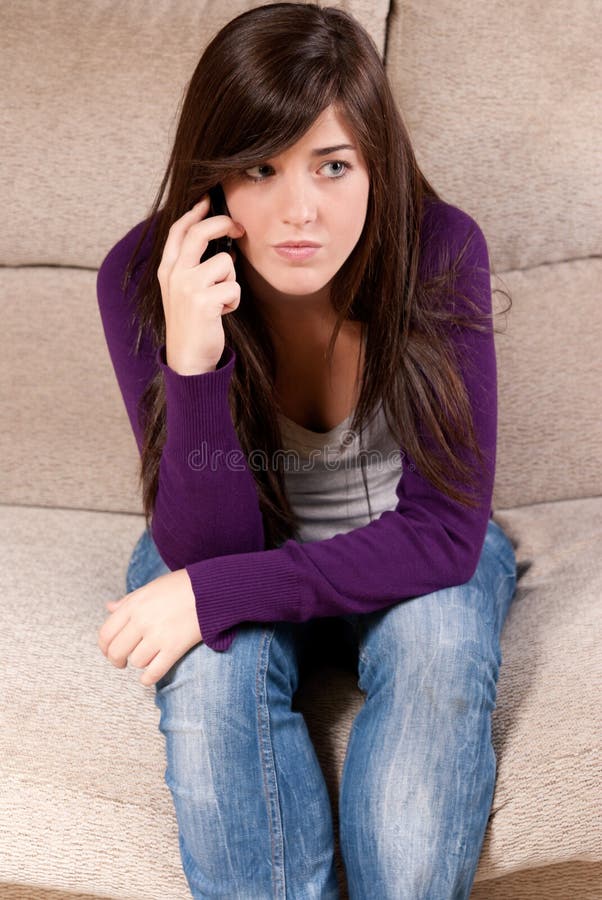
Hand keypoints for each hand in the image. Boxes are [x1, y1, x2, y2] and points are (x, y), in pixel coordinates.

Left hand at [97, 568, 202, 686]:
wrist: (211, 589)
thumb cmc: (181, 586)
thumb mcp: (150, 588)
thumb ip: (128, 600)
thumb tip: (109, 607)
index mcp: (133, 605)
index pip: (106, 634)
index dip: (105, 648)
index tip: (110, 652)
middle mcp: (141, 621)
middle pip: (117, 652)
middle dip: (117, 661)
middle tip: (122, 663)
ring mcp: (158, 635)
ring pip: (136, 662)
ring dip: (139, 663)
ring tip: (146, 658)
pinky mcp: (174, 647)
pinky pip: (154, 672)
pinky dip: (147, 679)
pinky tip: (148, 677)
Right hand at [157, 195, 244, 374]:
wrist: (188, 360)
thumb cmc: (192, 324)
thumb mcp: (182, 291)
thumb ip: (190, 266)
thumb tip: (213, 237)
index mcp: (167, 269)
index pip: (179, 230)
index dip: (195, 212)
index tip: (208, 200)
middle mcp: (174, 274)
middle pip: (200, 232)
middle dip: (223, 223)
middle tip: (239, 228)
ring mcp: (187, 286)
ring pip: (225, 263)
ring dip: (231, 282)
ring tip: (220, 301)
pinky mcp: (204, 301)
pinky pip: (234, 288)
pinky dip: (234, 302)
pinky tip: (222, 314)